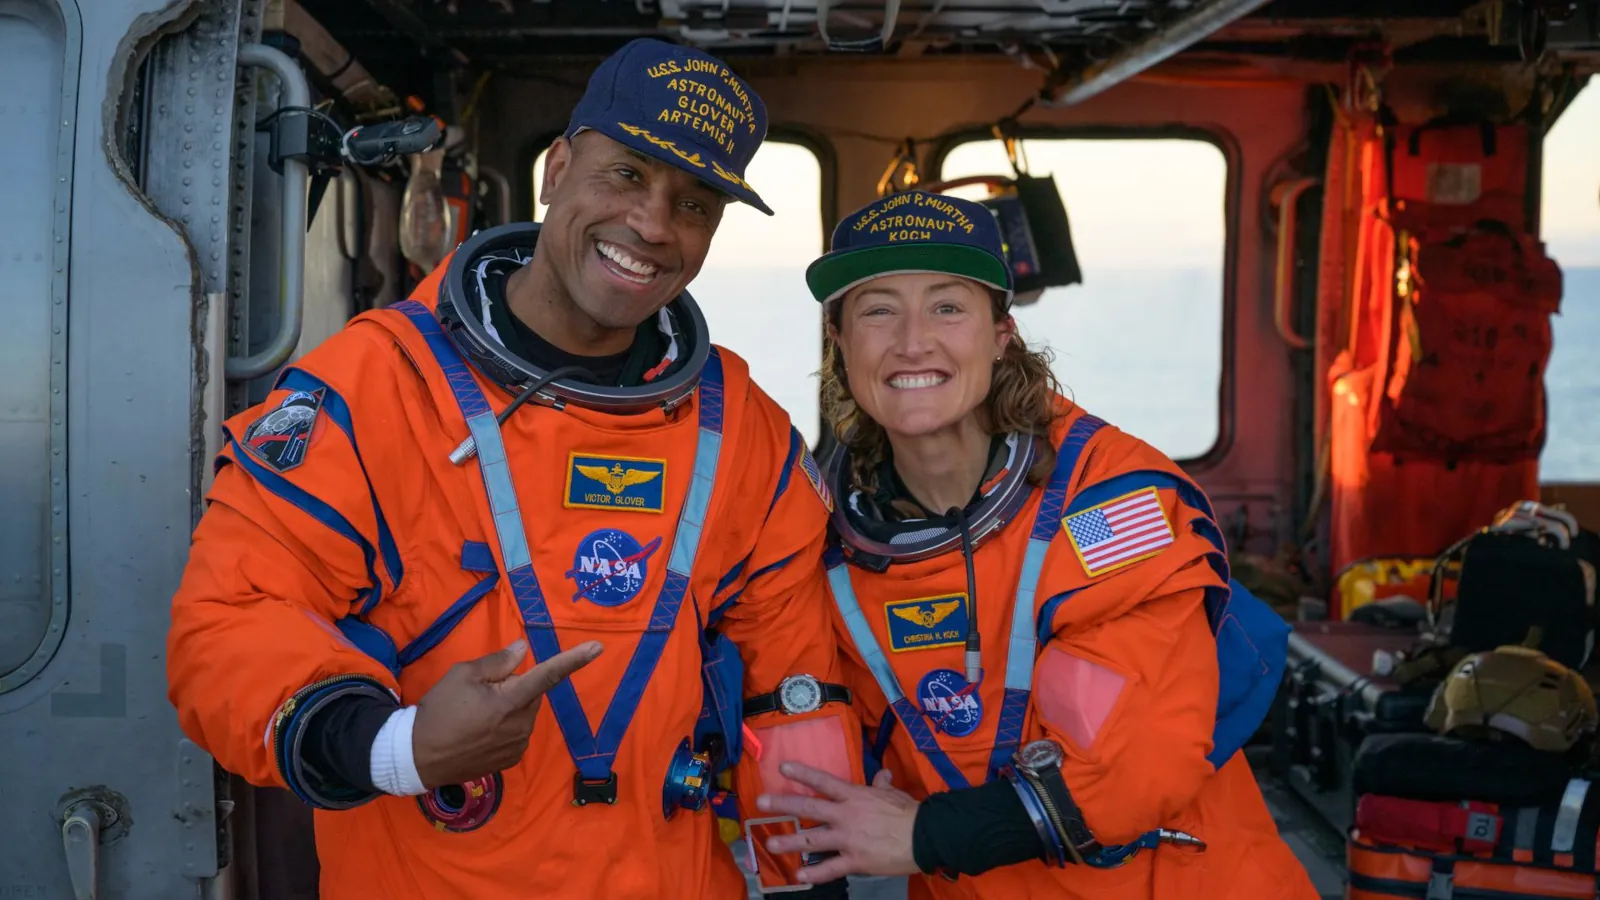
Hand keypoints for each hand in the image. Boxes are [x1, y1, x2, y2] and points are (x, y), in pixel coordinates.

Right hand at [411, 639, 600, 787]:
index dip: (574, 659)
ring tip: (474, 715)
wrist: (418, 757)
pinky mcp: (510, 761)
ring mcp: (518, 746)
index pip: (549, 675)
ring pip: (524, 714)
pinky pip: (516, 734)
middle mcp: (522, 725)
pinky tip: (478, 732)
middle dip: (515, 688)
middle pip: (531, 694)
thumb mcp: (462, 675)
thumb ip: (497, 662)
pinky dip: (504, 727)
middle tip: (482, 692)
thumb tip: (523, 649)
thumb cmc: (439, 711)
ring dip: (510, 708)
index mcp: (512, 700)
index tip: (598, 647)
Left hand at [756, 763, 921, 881]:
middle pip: (809, 808)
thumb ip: (882, 784)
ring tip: (770, 842)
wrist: (925, 836)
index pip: (823, 782)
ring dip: (790, 842)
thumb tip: (882, 774)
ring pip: (812, 840)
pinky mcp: (855, 861)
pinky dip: (814, 873)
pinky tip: (798, 875)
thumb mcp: (894, 794)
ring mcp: (848, 839)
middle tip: (760, 802)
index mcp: (855, 796)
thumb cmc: (910, 813)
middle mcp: (846, 815)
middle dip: (783, 804)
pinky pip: (830, 868)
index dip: (802, 774)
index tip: (782, 768)